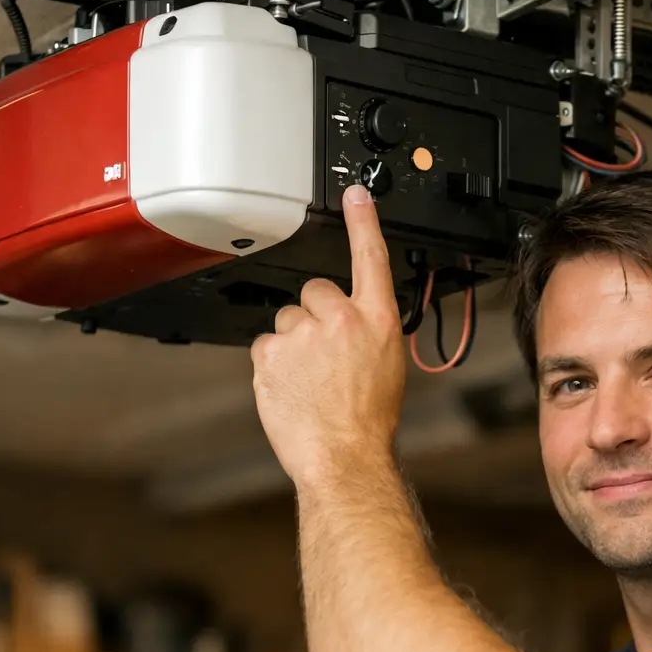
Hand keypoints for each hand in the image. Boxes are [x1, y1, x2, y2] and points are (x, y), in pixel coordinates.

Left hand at [250, 184, 405, 486]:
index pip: (370, 257)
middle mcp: (340, 320)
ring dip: (293, 342)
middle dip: (314, 316)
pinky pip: (265, 346)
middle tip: (323, 354)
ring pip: (287, 321)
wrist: (343, 456)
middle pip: (315, 291)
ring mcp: (302, 336)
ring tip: (309, 379)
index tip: (355, 195)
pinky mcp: (271, 355)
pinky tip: (291, 388)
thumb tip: (352, 324)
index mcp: (377, 321)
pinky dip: (273, 364)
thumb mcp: (387, 367)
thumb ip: (368, 333)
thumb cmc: (368, 420)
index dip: (362, 221)